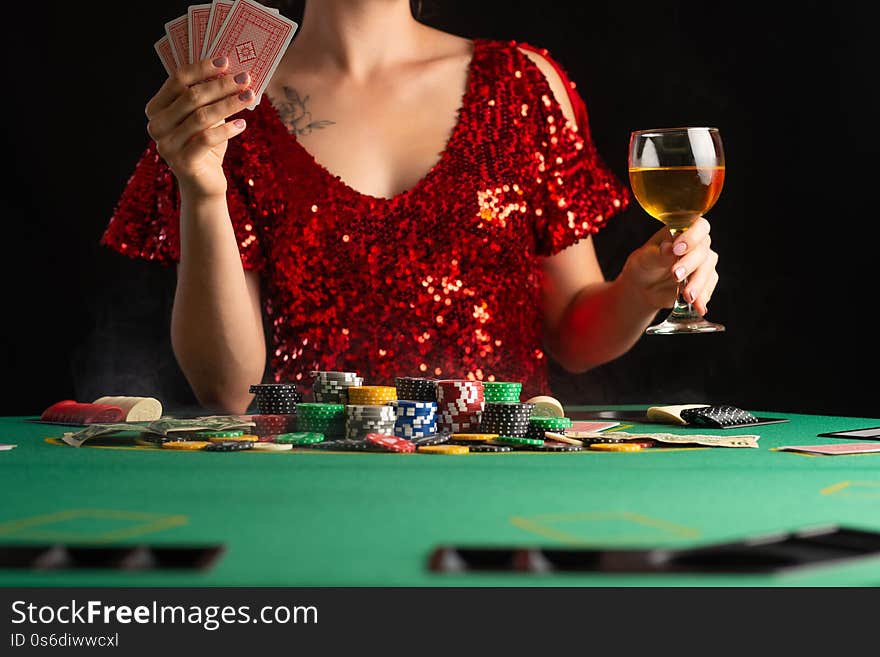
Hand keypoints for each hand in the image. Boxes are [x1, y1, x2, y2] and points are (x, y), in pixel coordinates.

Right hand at [145, 57, 253, 198]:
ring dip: (229, 104)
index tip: (226, 61)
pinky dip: (228, 129)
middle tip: (245, 78)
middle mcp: (156, 125)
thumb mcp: (204, 118)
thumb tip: (231, 71)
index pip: (177, 80)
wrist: (203, 184)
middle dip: (221, 85)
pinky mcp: (183, 162)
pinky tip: (243, 124)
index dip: (202, 68)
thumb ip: (208, 97)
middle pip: (192, 96)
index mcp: (156, 109)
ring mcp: (167, 145)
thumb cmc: (205, 145)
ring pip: (202, 116)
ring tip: (249, 96)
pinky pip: (208, 139)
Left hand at [619, 218, 718, 315]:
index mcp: (682, 230)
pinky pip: (709, 287)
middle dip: (690, 264)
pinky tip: (699, 307)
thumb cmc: (642, 265)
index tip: (678, 250)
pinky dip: (703, 297)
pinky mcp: (704, 280)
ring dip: (698, 284)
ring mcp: (703, 263)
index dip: (692, 237)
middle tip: (675, 275)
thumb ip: (657, 253)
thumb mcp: (644, 258)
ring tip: (687, 296)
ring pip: (708, 270)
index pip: (698, 226)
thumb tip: (669, 249)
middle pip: (703, 251)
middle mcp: (697, 244)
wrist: (643, 288)